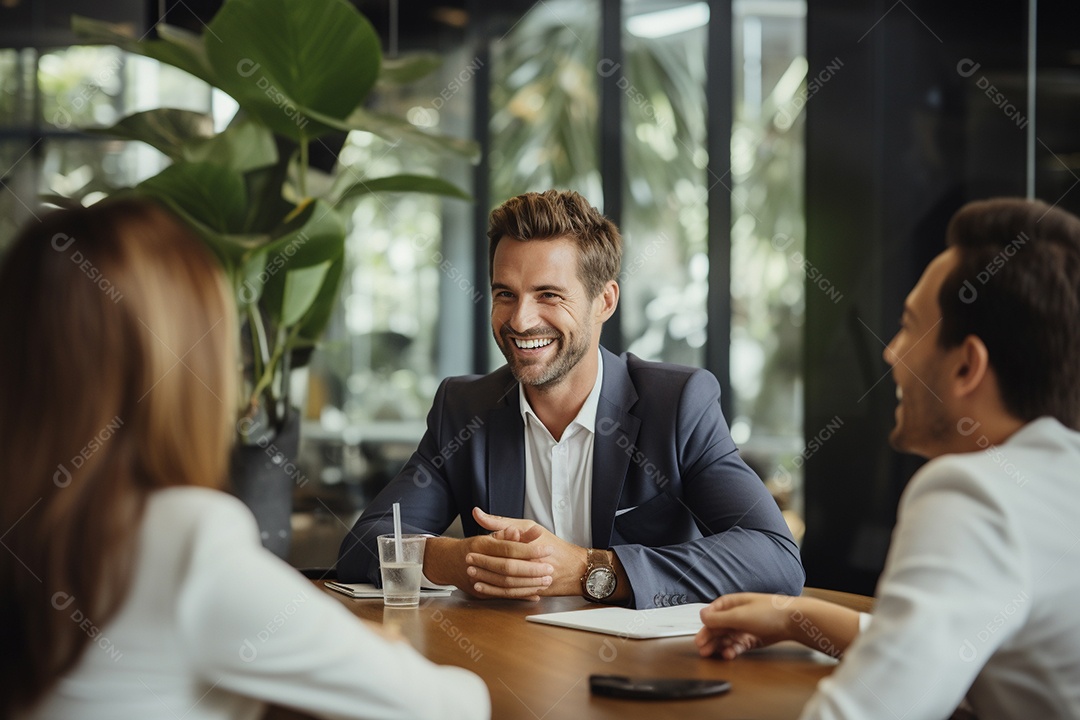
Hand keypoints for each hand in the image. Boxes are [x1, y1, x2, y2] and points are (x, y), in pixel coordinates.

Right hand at [423, 525, 555, 600]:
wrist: (448, 561)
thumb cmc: (474, 546)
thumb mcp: (492, 533)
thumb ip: (509, 531)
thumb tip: (525, 530)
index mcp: (481, 544)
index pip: (509, 548)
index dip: (529, 549)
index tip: (546, 550)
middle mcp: (478, 562)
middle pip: (509, 568)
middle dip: (531, 569)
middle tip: (549, 569)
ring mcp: (477, 579)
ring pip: (507, 584)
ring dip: (528, 584)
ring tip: (545, 581)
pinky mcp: (481, 593)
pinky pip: (503, 595)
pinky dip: (521, 595)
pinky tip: (534, 594)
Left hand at [472, 508, 587, 596]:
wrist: (575, 567)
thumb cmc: (551, 544)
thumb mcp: (528, 526)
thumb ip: (501, 522)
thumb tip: (478, 514)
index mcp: (534, 547)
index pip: (507, 549)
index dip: (487, 551)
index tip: (472, 549)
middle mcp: (535, 564)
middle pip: (505, 568)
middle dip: (484, 566)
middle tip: (469, 562)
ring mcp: (535, 580)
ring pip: (506, 584)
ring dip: (487, 580)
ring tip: (472, 575)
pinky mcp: (533, 591)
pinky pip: (511, 594)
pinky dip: (495, 592)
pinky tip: (483, 589)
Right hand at [696, 594, 858, 660]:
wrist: (794, 620)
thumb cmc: (769, 612)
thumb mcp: (739, 615)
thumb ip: (719, 618)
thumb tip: (702, 616)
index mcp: (731, 603)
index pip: (711, 615)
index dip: (704, 627)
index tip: (699, 639)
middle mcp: (737, 614)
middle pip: (718, 628)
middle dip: (710, 639)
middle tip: (704, 651)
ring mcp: (745, 626)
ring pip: (727, 638)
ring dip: (721, 646)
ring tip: (719, 654)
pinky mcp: (753, 638)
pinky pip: (739, 645)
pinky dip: (733, 650)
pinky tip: (731, 654)